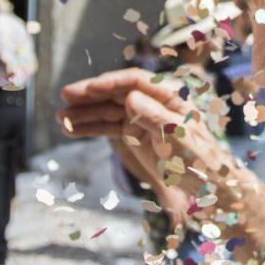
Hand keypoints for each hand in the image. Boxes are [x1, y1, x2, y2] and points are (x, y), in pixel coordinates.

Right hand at [58, 68, 230, 191]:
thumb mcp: (178, 138)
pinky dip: (91, 127)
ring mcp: (141, 116)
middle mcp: (153, 101)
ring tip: (61, 118)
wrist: (203, 183)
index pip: (136, 81)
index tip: (90, 88)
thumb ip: (155, 117)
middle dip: (91, 94)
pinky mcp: (133, 132)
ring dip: (85, 112)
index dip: (112, 82)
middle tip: (65, 94)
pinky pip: (108, 126)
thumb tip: (131, 96)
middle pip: (117, 91)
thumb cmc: (198, 159)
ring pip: (108, 109)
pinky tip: (71, 129)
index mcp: (170, 95)